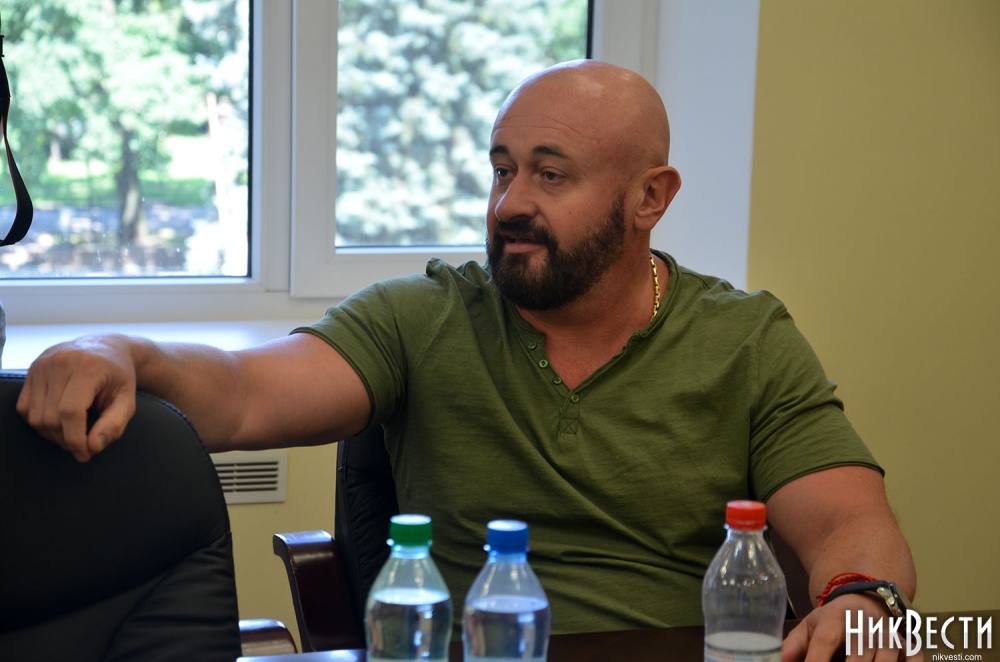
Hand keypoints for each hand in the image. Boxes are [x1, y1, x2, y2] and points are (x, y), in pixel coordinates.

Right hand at [17, 334, 137, 461]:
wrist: (108, 349)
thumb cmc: (119, 377)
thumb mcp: (127, 401)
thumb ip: (114, 425)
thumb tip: (93, 447)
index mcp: (87, 367)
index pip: (70, 411)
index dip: (75, 439)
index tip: (85, 454)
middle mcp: (60, 362)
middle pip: (51, 417)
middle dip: (66, 440)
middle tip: (82, 446)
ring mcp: (42, 364)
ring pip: (35, 416)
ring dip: (52, 434)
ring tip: (72, 434)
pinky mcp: (31, 370)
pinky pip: (25, 408)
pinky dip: (39, 422)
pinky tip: (59, 422)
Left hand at [782, 593, 923, 660]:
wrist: (867, 600)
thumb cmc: (834, 620)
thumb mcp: (810, 626)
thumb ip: (793, 647)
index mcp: (836, 617)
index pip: (826, 641)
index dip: (818, 661)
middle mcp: (865, 625)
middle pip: (857, 660)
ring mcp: (889, 637)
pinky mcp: (908, 646)